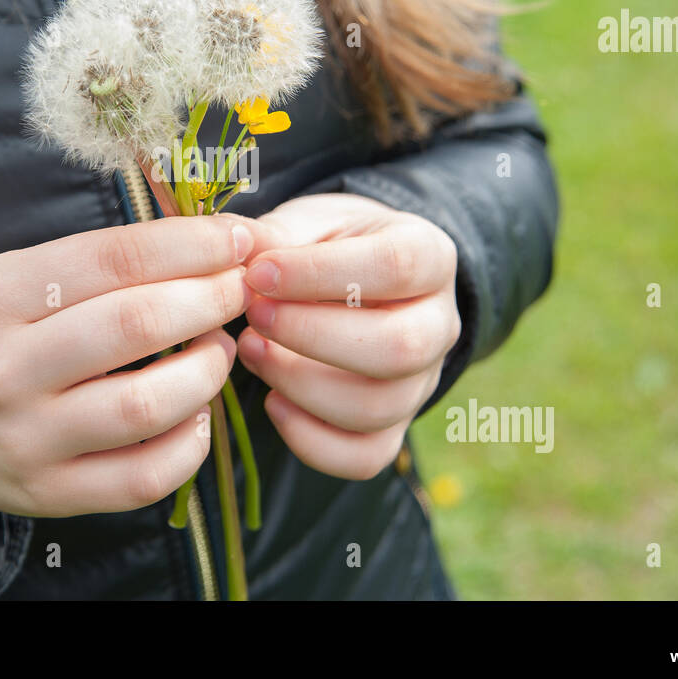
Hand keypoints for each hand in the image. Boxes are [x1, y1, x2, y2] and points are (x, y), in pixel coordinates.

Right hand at [0, 215, 257, 515]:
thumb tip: (213, 242)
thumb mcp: (19, 276)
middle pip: (138, 324)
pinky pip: (144, 477)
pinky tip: (198, 415)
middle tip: (240, 289)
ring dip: (208, 370)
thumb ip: (104, 261)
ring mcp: (26, 438)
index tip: (238, 239)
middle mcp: (6, 368)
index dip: (192, 245)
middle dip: (211, 298)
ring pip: (148, 405)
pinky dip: (191, 443)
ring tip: (219, 348)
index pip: (115, 258)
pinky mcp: (48, 495)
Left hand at [238, 194, 460, 480]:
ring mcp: (421, 383)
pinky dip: (310, 439)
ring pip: (378, 407)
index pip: (394, 267)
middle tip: (254, 315)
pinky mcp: (394, 428)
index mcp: (430, 256)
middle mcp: (440, 324)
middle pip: (398, 348)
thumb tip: (237, 247)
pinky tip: (272, 401)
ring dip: (301, 383)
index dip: (320, 274)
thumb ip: (278, 234)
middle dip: (312, 336)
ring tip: (250, 349)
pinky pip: (364, 456)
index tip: (259, 272)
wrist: (353, 280)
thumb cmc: (329, 244)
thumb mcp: (310, 221)